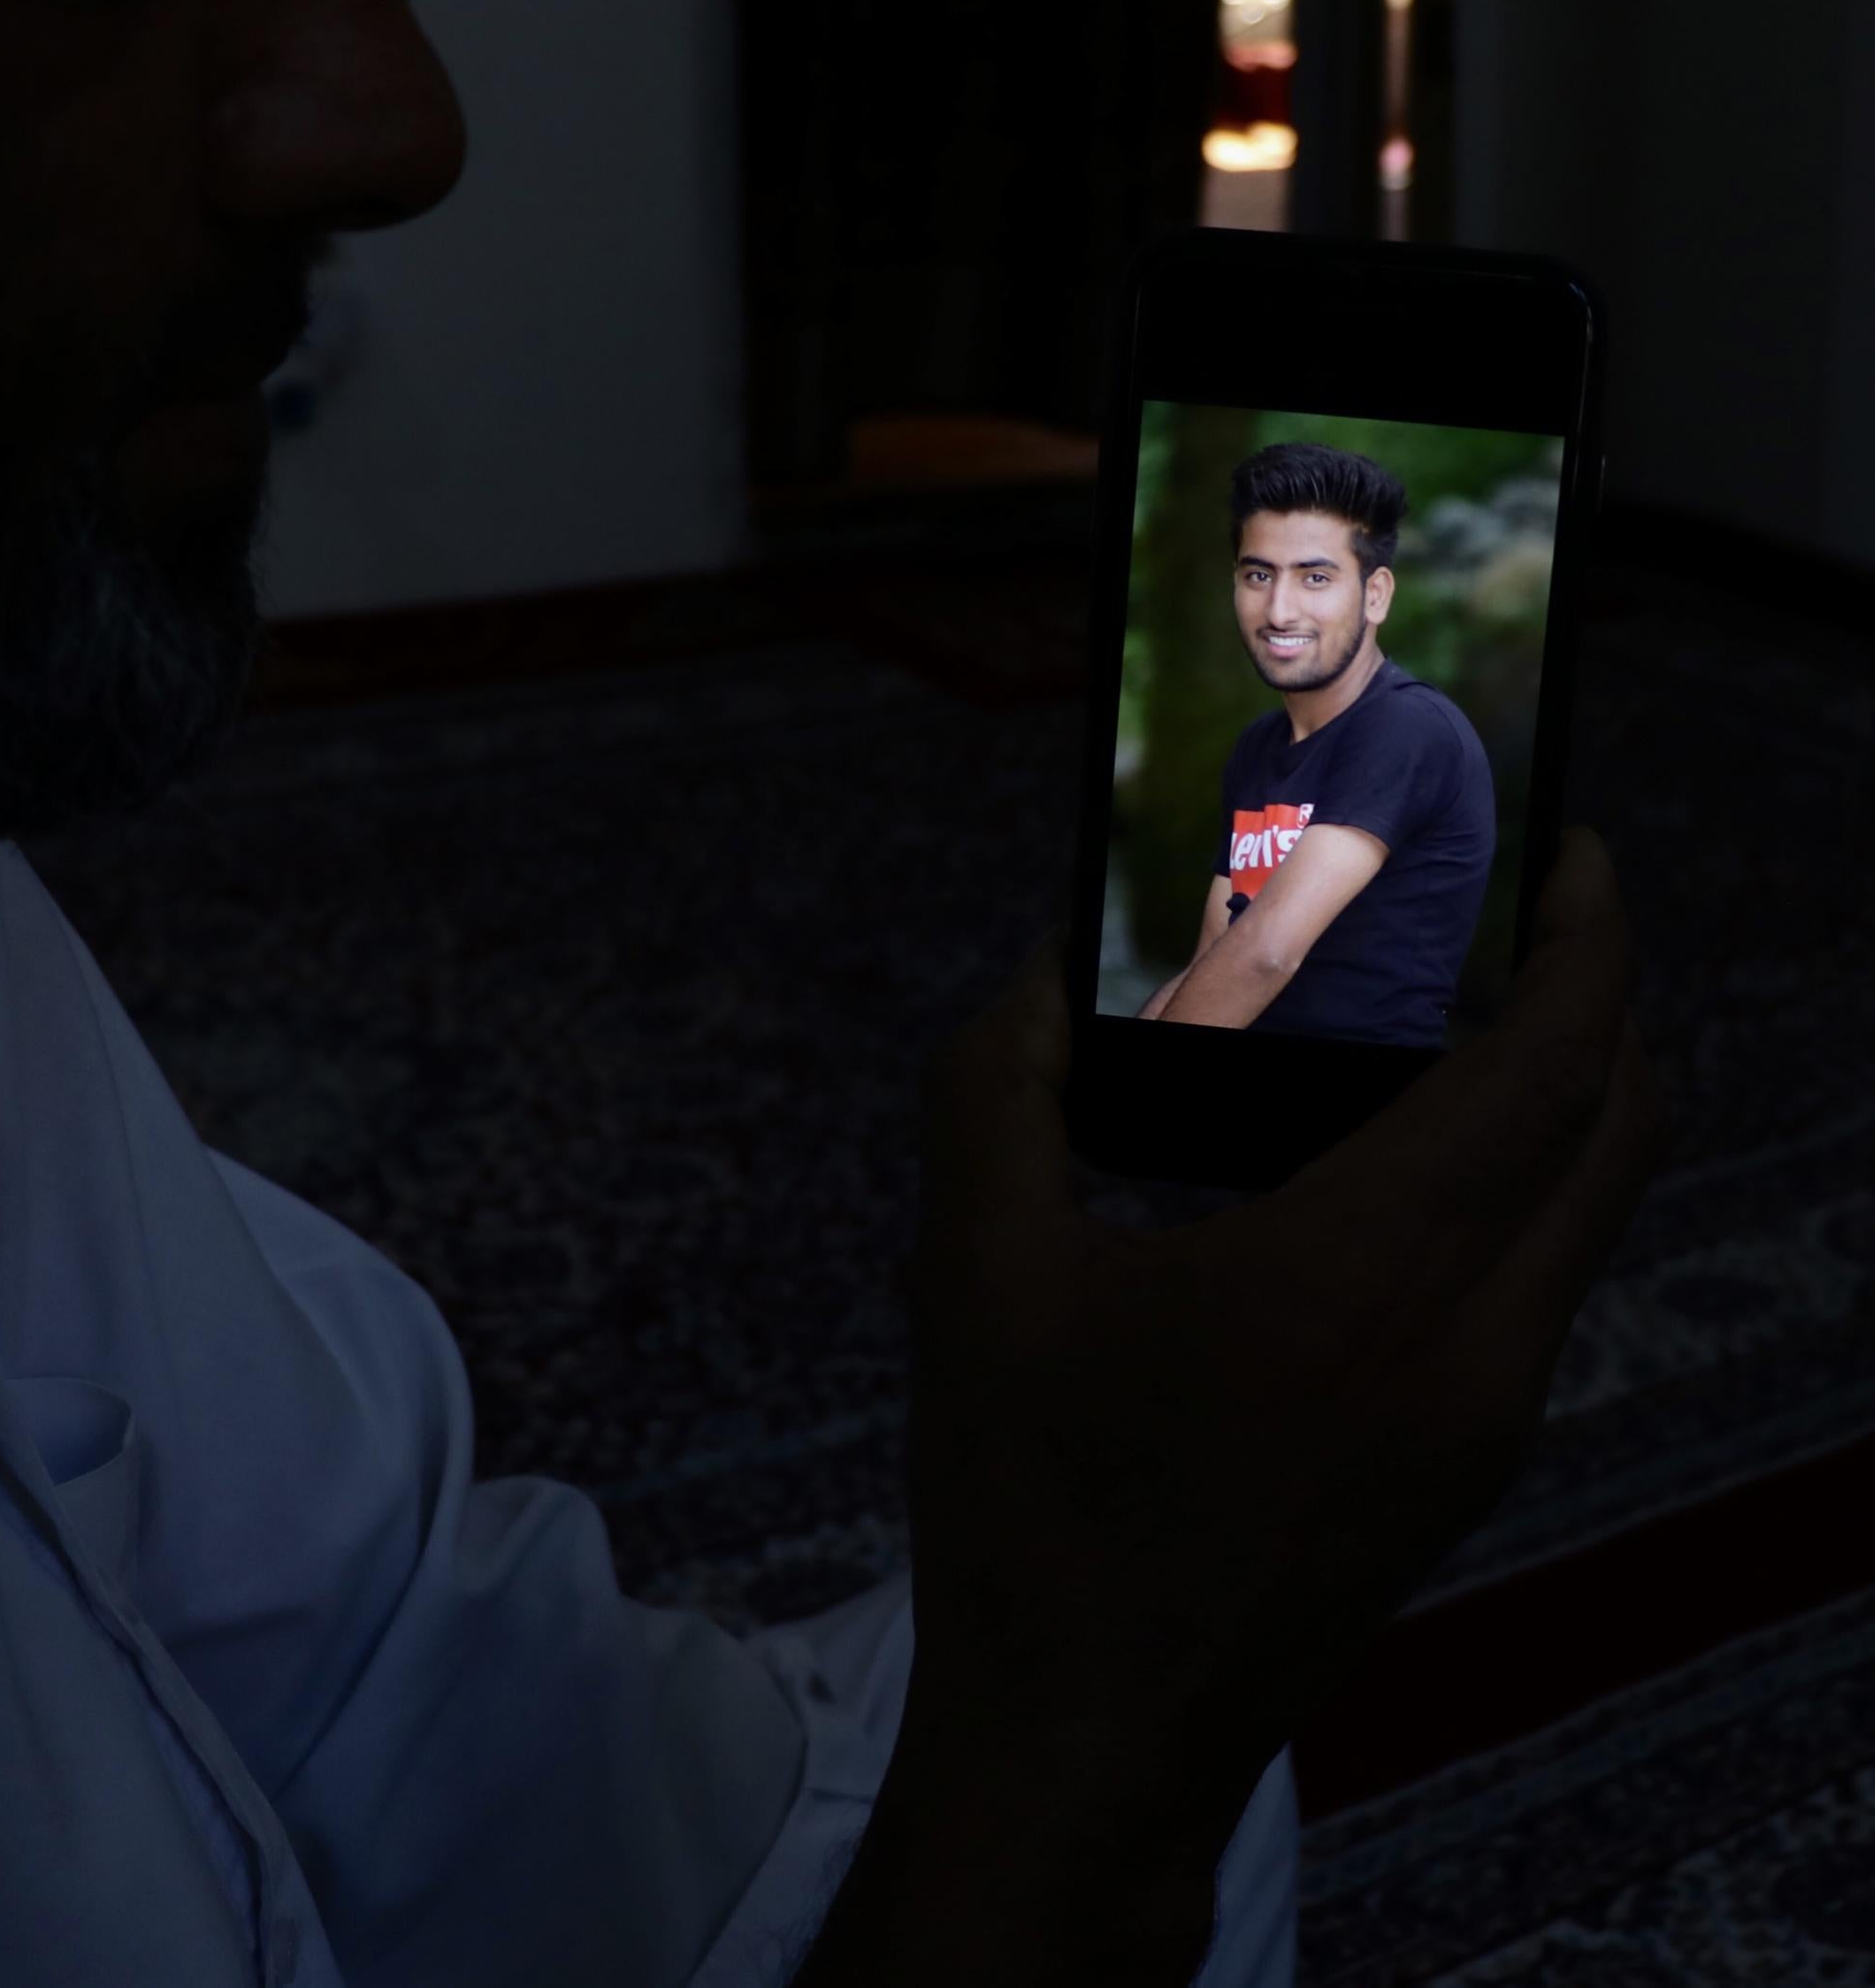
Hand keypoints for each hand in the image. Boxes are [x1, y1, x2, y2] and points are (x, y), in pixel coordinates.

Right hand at [900, 826, 1666, 1862]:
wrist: (1090, 1739)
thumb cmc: (1028, 1502)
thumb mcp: (975, 1269)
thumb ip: (1000, 1088)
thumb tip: (1038, 974)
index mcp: (1365, 1272)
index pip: (1556, 1067)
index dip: (1593, 942)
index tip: (1574, 853)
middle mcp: (1470, 1341)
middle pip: (1618, 1128)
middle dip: (1605, 1000)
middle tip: (1525, 918)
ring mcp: (1484, 1417)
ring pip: (1589, 1211)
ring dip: (1565, 1097)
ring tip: (1451, 1022)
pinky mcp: (1465, 1465)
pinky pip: (1539, 1282)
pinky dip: (1517, 1186)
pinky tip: (1385, 1169)